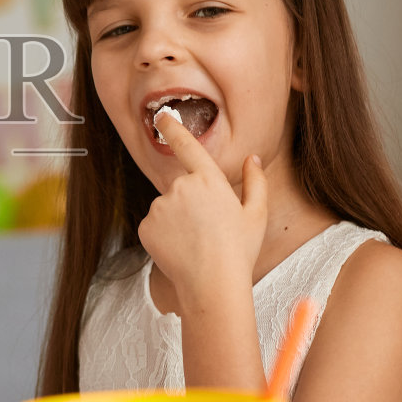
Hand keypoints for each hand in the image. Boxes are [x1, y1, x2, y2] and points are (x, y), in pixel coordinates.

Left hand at [138, 109, 267, 307]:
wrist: (212, 285)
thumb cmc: (238, 251)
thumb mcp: (256, 215)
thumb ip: (255, 182)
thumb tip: (251, 159)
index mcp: (209, 180)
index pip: (187, 146)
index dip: (173, 128)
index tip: (163, 116)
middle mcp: (181, 187)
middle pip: (181, 187)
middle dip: (190, 203)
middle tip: (208, 229)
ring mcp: (160, 206)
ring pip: (166, 207)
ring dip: (177, 219)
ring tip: (195, 242)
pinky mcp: (146, 226)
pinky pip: (154, 225)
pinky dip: (163, 234)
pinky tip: (180, 249)